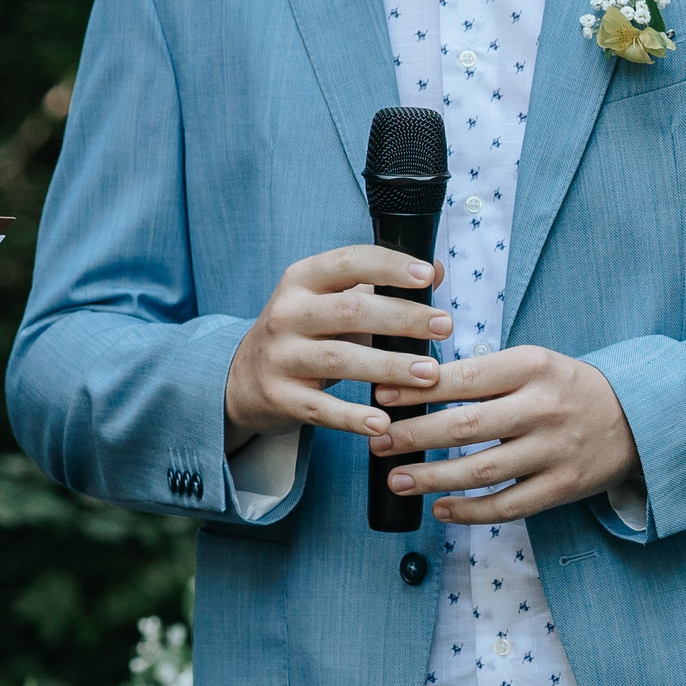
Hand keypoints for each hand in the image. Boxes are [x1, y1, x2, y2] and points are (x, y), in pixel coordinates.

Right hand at [223, 247, 451, 445]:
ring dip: (389, 366)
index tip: (428, 276)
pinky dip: (353, 417)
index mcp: (303, 279)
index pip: (349, 262)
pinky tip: (383, 423)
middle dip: (403, 318)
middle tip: (444, 326)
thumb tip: (438, 271)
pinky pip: (321, 408)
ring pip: (340, 359)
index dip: (389, 267)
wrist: (240, 378)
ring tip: (430, 373)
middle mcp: (287, 313)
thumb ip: (380, 285)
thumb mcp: (332, 299)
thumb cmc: (305, 331)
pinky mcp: (279, 397)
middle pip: (351, 311)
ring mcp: (280, 356)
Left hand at [371, 346, 639, 523]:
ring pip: (481, 470)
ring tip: (397, 479)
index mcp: (534, 367)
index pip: (463, 378)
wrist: (638, 417)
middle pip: (465, 426)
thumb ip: (486, 373)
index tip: (380, 396)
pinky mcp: (563, 486)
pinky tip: (440, 509)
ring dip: (432, 478)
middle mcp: (544, 407)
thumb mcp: (536, 363)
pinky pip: (508, 505)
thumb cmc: (569, 388)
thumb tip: (415, 384)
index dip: (416, 390)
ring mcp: (555, 450)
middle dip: (413, 436)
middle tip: (378, 442)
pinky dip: (469, 511)